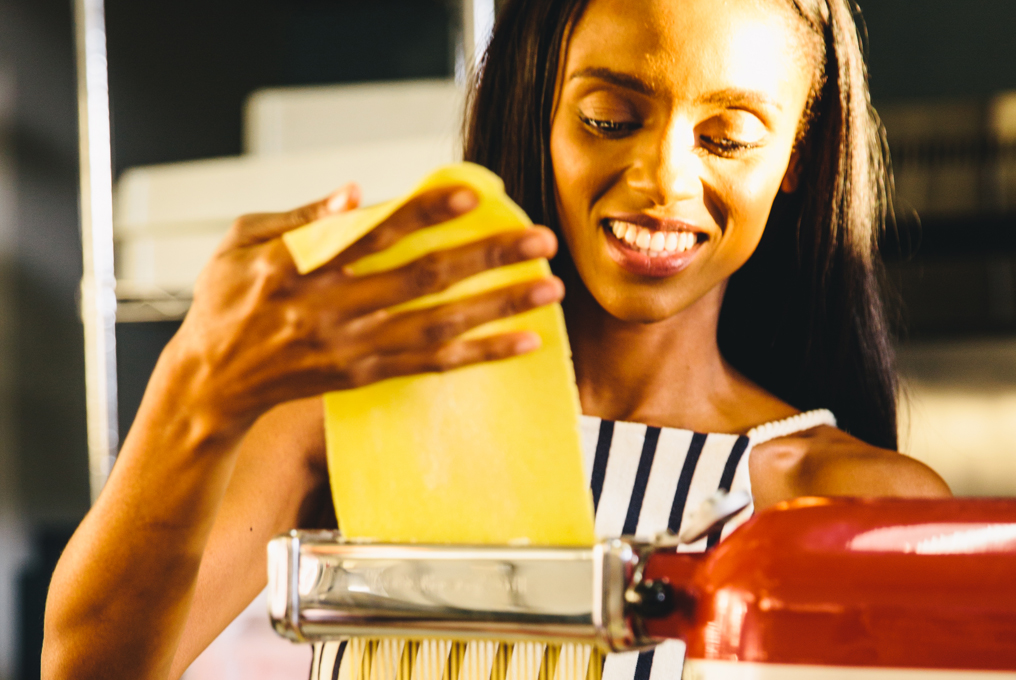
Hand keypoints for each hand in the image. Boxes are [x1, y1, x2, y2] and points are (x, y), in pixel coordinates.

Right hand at [166, 182, 561, 435]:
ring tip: (549, 288)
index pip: (371, 232)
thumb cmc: (224, 301)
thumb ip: (301, 217)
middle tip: (540, 239)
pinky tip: (524, 342)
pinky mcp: (364, 375)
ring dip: (498, 305)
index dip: (423, 213)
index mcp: (298, 264)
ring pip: (439, 324)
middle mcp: (331, 306)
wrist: (209, 383)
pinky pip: (432, 365)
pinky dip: (481, 354)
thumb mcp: (241, 242)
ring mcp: (351, 345)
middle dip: (487, 256)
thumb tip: (356, 190)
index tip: (472, 196)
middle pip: (422, 278)